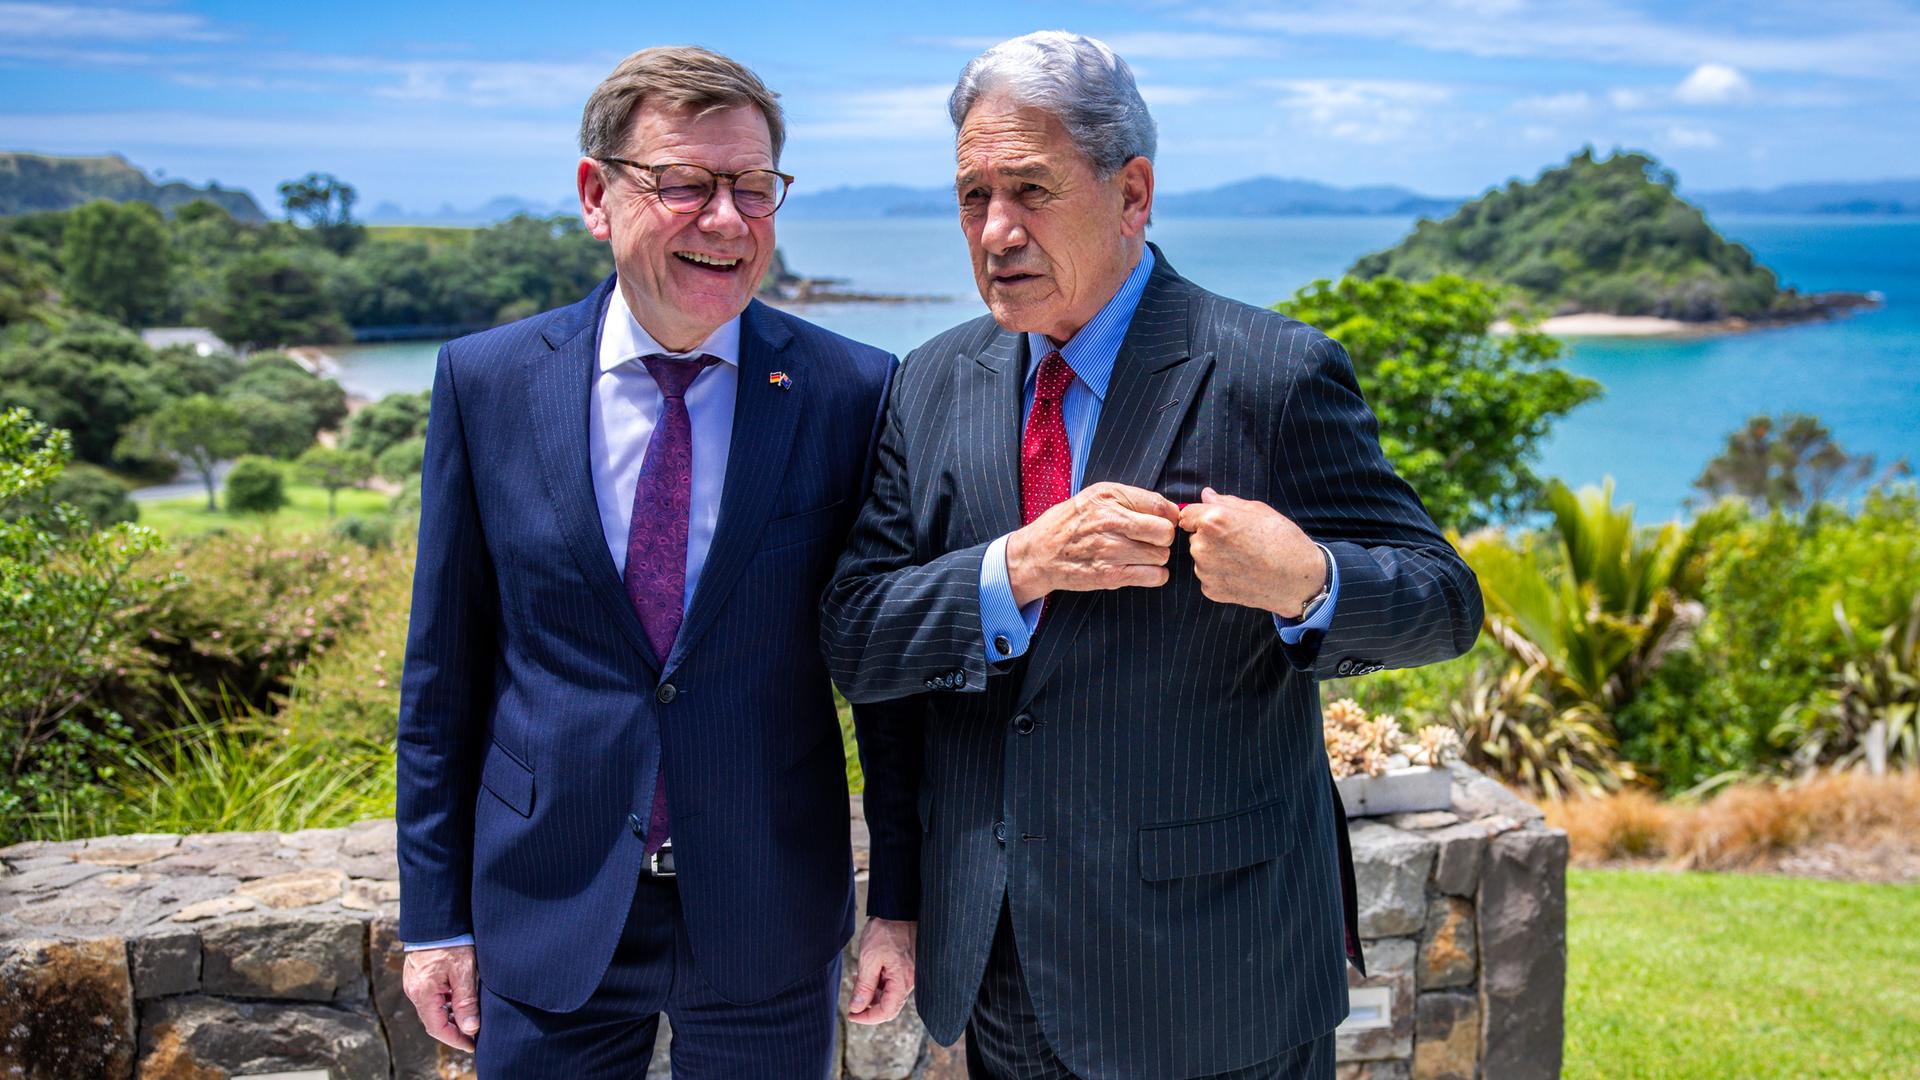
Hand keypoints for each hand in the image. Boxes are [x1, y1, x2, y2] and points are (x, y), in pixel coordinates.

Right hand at [402, 944, 480, 1051]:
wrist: (436, 919)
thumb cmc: (451, 942)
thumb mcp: (463, 972)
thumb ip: (466, 1001)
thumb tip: (470, 1028)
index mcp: (423, 993)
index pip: (437, 1028)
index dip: (455, 1040)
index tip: (472, 1045)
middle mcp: (414, 992)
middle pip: (433, 1021)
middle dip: (453, 1030)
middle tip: (474, 1035)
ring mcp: (414, 984)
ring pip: (433, 1010)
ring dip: (450, 1017)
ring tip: (470, 1019)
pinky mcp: (417, 977)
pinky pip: (431, 998)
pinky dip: (445, 1004)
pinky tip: (460, 1001)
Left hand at [847, 917, 916, 1025]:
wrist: (897, 909)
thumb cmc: (885, 931)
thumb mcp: (868, 959)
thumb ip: (864, 986)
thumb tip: (857, 1007)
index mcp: (903, 980)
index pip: (886, 1011)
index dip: (867, 1017)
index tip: (851, 1014)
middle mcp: (910, 980)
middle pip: (889, 1005)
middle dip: (869, 1006)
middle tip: (853, 1000)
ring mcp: (910, 974)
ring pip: (890, 994)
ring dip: (873, 993)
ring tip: (860, 979)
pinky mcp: (907, 967)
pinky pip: (893, 983)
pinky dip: (879, 983)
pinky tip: (868, 973)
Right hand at [1005, 482, 1180, 606]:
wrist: (1038, 553)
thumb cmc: (1069, 523)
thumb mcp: (1095, 496)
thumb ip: (1129, 499)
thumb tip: (1169, 510)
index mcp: (1109, 497)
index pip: (1160, 505)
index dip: (1169, 516)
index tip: (1163, 521)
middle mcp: (1110, 520)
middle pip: (1164, 531)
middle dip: (1162, 537)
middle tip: (1150, 540)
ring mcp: (1110, 549)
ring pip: (1161, 555)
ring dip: (1156, 557)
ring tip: (1140, 555)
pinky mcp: (1109, 575)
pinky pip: (1153, 576)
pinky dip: (1155, 576)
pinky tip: (1142, 570)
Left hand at [1179, 487, 1325, 616]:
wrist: (1298, 579)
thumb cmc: (1283, 540)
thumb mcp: (1258, 511)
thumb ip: (1226, 502)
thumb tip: (1206, 495)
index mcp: (1213, 521)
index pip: (1186, 515)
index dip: (1201, 517)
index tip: (1216, 522)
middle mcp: (1202, 546)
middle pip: (1195, 537)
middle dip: (1210, 537)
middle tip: (1239, 542)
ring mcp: (1205, 570)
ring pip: (1201, 557)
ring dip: (1214, 557)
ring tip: (1244, 559)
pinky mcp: (1210, 590)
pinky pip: (1209, 577)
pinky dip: (1220, 575)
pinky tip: (1242, 574)